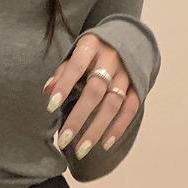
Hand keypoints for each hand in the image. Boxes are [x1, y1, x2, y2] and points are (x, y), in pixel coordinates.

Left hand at [42, 34, 140, 159]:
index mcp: (91, 46)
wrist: (127, 38)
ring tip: (81, 149)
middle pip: (95, 90)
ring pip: (113, 104)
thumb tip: (48, 91)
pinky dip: (118, 128)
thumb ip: (63, 71)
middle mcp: (111, 59)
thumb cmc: (93, 51)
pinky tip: (105, 144)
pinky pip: (130, 109)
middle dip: (79, 117)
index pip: (76, 65)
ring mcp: (127, 73)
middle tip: (64, 139)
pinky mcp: (138, 85)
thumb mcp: (76, 52)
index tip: (50, 107)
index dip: (64, 85)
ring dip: (97, 129)